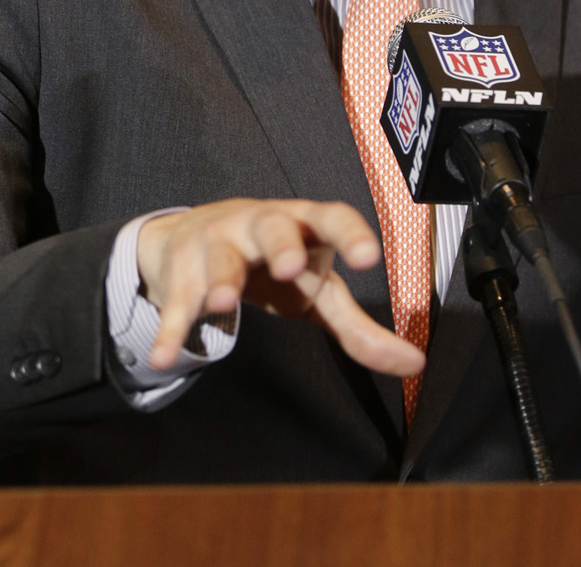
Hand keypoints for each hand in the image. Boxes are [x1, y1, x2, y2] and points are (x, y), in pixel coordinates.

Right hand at [136, 197, 425, 377]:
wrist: (189, 239)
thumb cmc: (271, 264)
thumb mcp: (316, 291)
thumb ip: (360, 328)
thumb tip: (416, 362)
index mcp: (301, 225)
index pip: (330, 217)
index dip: (350, 233)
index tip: (370, 256)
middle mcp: (258, 225)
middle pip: (272, 226)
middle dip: (281, 244)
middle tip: (290, 267)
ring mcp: (216, 243)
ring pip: (219, 257)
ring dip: (221, 280)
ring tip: (221, 305)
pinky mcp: (180, 274)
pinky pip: (176, 302)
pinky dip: (170, 330)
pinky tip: (164, 357)